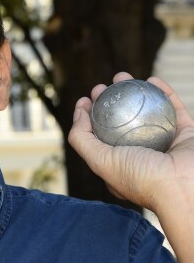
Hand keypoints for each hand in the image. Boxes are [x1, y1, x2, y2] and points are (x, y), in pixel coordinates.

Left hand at [68, 72, 193, 214]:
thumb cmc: (140, 176)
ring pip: (147, 113)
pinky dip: (165, 93)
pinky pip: (175, 109)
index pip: (100, 137)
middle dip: (109, 101)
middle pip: (122, 122)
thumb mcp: (100, 161)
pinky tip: (152, 79)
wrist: (185, 187)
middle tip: (103, 86)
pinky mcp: (185, 135)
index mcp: (119, 166)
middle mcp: (141, 156)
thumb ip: (83, 140)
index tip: (86, 100)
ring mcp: (164, 145)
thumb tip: (79, 113)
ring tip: (122, 76)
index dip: (90, 117)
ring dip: (134, 92)